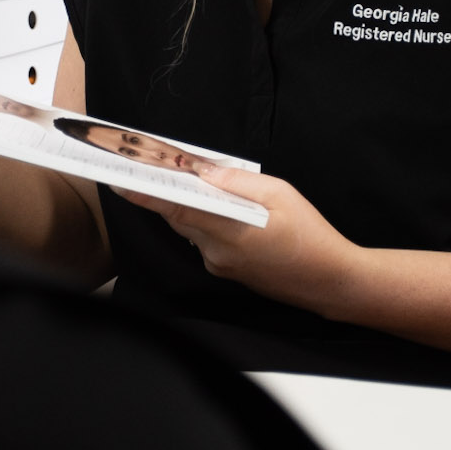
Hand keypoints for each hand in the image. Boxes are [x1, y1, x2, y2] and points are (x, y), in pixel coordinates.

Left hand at [116, 165, 356, 314]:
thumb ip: (237, 181)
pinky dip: (207, 222)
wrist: (330, 282)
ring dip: (191, 207)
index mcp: (229, 230)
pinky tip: (226, 211)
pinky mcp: (227, 272)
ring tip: (201, 185)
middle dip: (168, 192)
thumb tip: (203, 170)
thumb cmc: (310, 235)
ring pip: (192, 229)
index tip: (119, 180)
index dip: (144, 194)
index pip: (175, 209)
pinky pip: (206, 241)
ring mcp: (220, 265)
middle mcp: (217, 252)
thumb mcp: (280, 194)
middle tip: (156, 167)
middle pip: (180, 216)